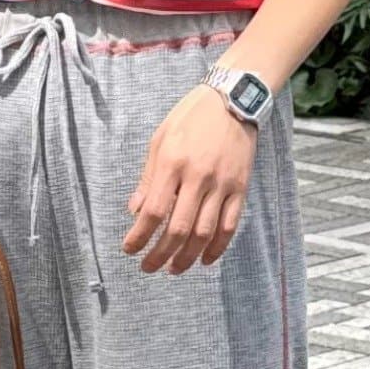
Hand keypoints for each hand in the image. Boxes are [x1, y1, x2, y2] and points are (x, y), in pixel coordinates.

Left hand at [122, 84, 256, 273]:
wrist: (233, 99)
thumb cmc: (191, 117)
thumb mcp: (160, 140)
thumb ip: (148, 179)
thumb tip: (135, 211)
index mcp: (173, 164)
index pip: (154, 211)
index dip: (139, 236)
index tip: (129, 249)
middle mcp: (198, 177)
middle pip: (178, 229)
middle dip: (160, 254)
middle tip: (148, 267)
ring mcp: (222, 185)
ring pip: (204, 233)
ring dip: (187, 257)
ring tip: (174, 268)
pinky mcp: (240, 188)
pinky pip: (229, 225)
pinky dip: (217, 248)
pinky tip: (204, 260)